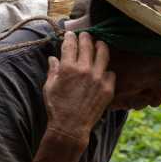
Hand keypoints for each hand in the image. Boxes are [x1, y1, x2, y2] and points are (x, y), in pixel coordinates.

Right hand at [43, 31, 115, 145]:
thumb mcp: (49, 87)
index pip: (70, 45)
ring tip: (100, 44)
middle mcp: (85, 69)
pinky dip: (106, 70)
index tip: (71, 34)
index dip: (70, 37)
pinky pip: (111, 73)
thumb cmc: (56, 108)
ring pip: (103, 54)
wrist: (70, 127)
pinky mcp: (108, 88)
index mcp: (68, 68)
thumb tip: (53, 58)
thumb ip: (53, 70)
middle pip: (88, 45)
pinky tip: (104, 70)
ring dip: (101, 46)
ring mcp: (98, 78)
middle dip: (86, 37)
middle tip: (86, 35)